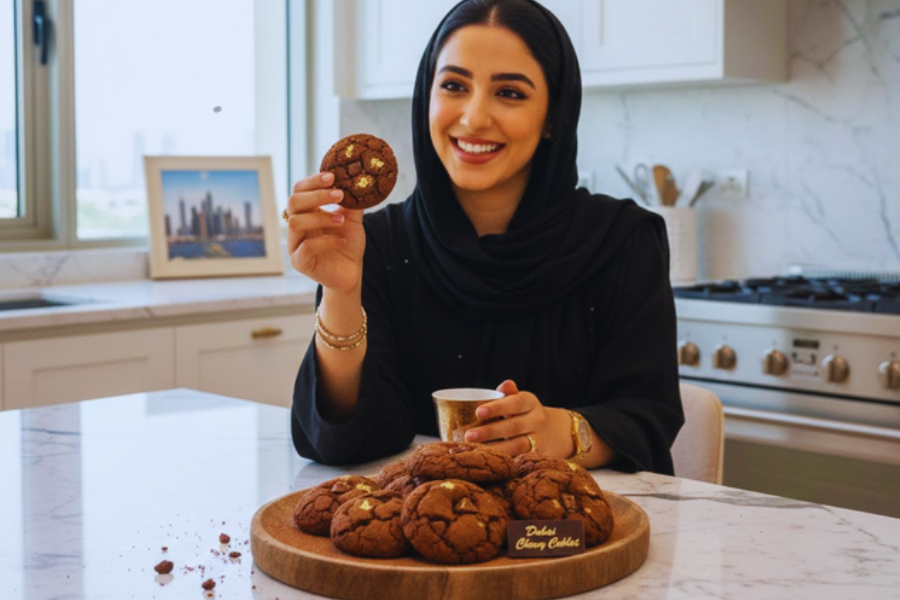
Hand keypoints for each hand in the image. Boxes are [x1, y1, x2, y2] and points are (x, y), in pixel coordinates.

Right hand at [285, 173, 365, 294]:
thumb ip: (351, 202)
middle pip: (293, 202)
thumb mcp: (352, 220)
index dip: (313, 181)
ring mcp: (295, 244)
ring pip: (295, 222)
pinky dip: (326, 240)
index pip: (299, 190)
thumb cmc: (348, 244)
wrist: (351, 272)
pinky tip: (341, 240)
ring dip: (321, 217)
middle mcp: (296, 226)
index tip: (332, 176)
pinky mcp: (299, 262)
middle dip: (317, 195)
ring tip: (341, 220)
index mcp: (306, 212)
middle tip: (339, 194)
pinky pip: (306, 246)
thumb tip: (357, 180)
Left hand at [463, 380, 575, 458]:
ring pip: (517, 445)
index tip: (478, 412)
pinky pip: (520, 459)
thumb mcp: (521, 401)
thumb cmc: (526, 414)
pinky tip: (490, 462)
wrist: (556, 433)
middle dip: (490, 431)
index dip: (497, 407)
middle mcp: (537, 420)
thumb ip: (509, 394)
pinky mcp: (540, 457)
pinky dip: (505, 461)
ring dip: (495, 449)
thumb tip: (505, 384)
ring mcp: (539, 439)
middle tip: (468, 436)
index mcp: (530, 402)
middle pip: (513, 426)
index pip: (514, 402)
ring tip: (475, 450)